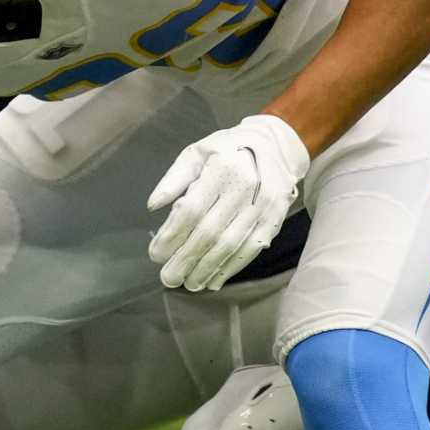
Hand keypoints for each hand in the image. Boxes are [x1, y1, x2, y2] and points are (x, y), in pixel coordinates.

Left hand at [147, 114, 308, 291]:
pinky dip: (230, 268)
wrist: (277, 147)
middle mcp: (245, 188)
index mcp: (222, 169)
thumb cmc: (229, 150)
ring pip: (230, 245)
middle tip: (168, 278)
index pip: (192, 210)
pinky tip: (213, 280)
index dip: (172, 236)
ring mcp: (263, 206)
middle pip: (210, 233)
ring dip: (207, 269)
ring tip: (189, 283)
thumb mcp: (197, 152)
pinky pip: (250, 250)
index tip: (156, 254)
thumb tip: (153, 206)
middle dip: (186, 259)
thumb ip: (174, 178)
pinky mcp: (274, 220)